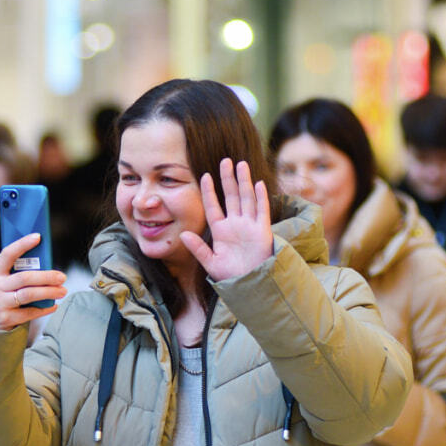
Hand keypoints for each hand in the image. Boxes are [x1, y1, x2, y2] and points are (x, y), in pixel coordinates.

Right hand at [0, 233, 67, 331]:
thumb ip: (15, 274)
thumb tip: (45, 264)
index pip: (7, 254)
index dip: (22, 244)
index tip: (38, 237)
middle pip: (24, 278)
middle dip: (47, 276)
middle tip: (62, 277)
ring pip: (29, 294)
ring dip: (49, 292)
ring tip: (63, 291)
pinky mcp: (6, 319)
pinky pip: (30, 313)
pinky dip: (45, 308)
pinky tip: (53, 305)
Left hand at [181, 158, 272, 281]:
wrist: (250, 285)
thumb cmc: (231, 276)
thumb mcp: (211, 263)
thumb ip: (198, 249)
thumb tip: (182, 235)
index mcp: (221, 231)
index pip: (213, 206)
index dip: (210, 191)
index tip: (205, 176)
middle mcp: (235, 224)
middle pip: (231, 196)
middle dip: (228, 179)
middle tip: (225, 160)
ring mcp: (249, 225)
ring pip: (246, 198)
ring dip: (244, 182)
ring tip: (241, 164)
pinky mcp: (262, 230)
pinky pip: (261, 210)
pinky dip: (260, 197)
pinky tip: (258, 183)